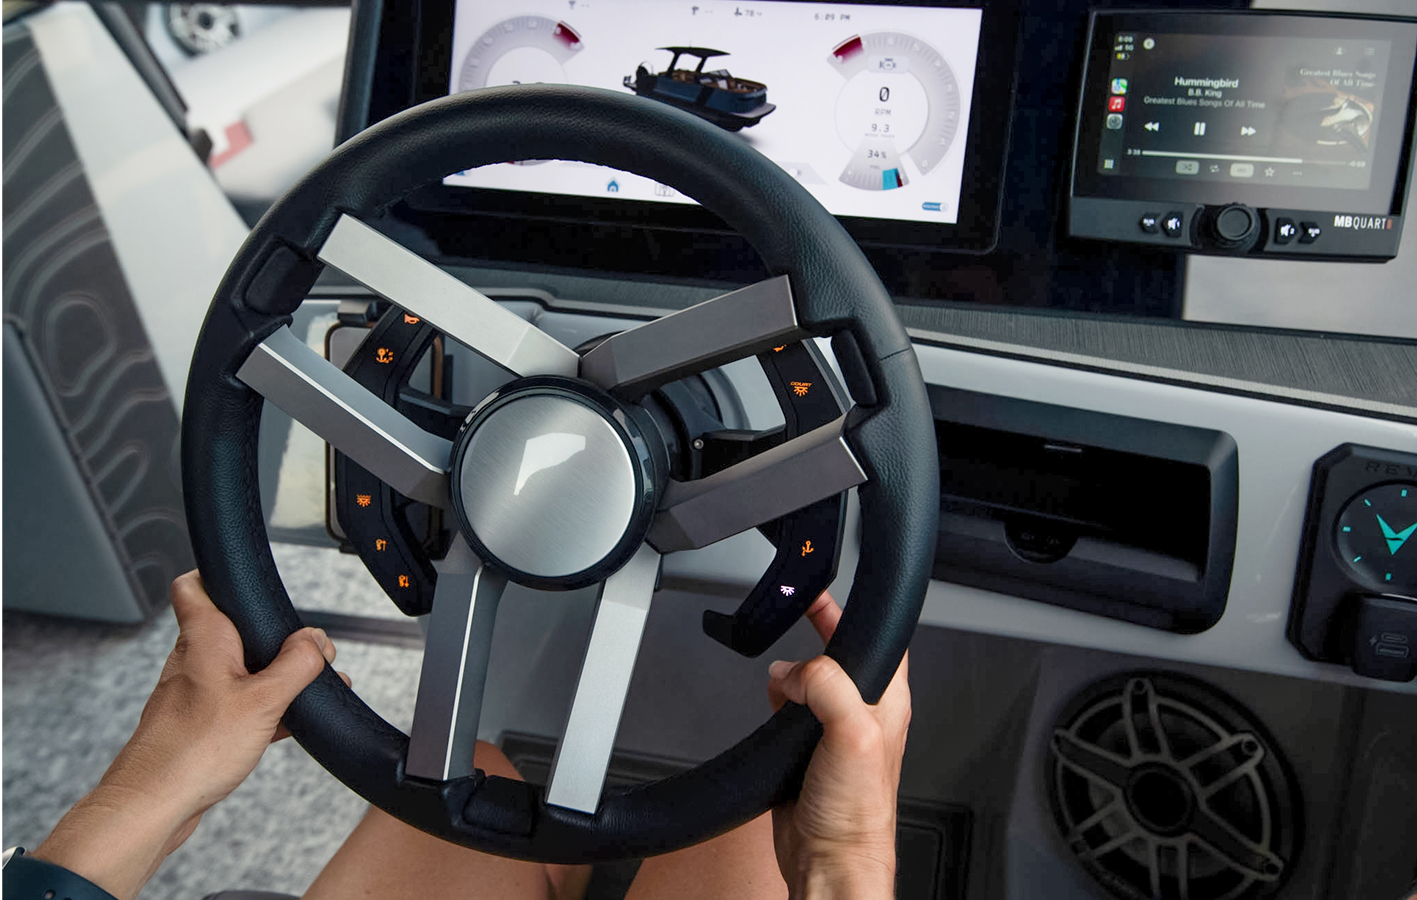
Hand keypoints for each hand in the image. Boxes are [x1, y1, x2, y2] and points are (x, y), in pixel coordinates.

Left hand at [32, 571, 344, 899]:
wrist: (154, 805)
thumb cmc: (193, 750)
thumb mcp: (265, 700)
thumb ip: (297, 666)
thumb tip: (316, 643)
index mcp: (204, 638)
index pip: (194, 585)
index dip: (218, 575)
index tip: (249, 580)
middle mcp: (193, 659)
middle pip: (232, 627)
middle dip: (273, 636)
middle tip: (307, 654)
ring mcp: (193, 692)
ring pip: (238, 667)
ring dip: (272, 675)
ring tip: (308, 689)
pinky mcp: (197, 723)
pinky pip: (235, 701)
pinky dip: (262, 706)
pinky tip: (288, 723)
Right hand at [766, 592, 909, 899]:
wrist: (828, 861)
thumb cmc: (856, 813)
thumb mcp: (852, 733)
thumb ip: (828, 687)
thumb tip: (793, 670)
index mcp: (886, 701)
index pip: (878, 638)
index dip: (854, 612)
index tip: (825, 592)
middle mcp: (863, 712)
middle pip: (841, 653)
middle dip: (818, 630)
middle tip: (798, 608)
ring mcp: (834, 730)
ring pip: (812, 680)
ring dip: (792, 670)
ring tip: (781, 667)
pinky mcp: (807, 749)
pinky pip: (790, 709)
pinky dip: (776, 698)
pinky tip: (770, 701)